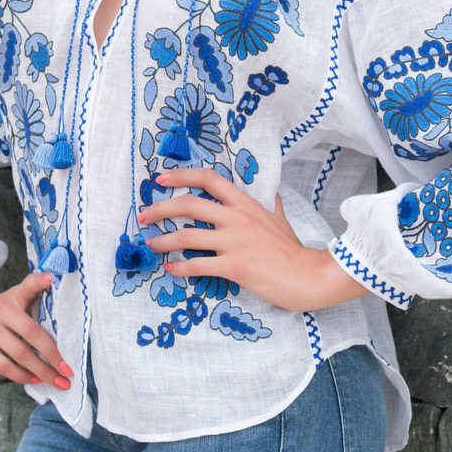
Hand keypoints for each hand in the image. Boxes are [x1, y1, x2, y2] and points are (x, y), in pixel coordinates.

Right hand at [0, 270, 73, 387]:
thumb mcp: (10, 298)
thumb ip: (32, 295)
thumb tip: (58, 294)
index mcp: (12, 297)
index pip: (28, 285)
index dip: (40, 281)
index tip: (52, 278)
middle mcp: (1, 312)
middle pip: (31, 332)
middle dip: (53, 354)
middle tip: (69, 371)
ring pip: (20, 354)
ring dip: (41, 371)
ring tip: (57, 382)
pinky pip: (4, 366)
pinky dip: (21, 375)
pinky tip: (34, 379)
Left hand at [138, 168, 373, 312]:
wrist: (308, 275)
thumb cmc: (293, 249)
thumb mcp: (280, 219)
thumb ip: (271, 205)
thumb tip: (272, 195)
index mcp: (246, 203)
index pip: (209, 179)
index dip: (182, 176)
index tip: (161, 179)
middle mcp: (237, 218)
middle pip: (189, 204)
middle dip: (160, 209)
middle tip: (143, 216)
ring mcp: (235, 242)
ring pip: (187, 235)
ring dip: (163, 240)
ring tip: (150, 245)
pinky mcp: (234, 266)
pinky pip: (197, 265)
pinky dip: (179, 268)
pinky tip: (171, 270)